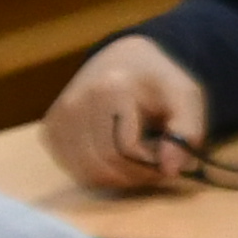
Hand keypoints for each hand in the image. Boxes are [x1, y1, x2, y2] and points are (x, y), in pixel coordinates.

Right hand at [43, 36, 210, 193]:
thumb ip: (187, 131)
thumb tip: (170, 170)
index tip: (169, 159)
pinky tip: (114, 153)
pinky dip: (99, 172)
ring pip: (87, 174)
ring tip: (138, 156)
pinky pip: (75, 170)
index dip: (152, 164)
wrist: (122, 60)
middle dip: (135, 174)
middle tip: (155, 162)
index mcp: (109, 89)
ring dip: (118, 177)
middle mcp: (75, 103)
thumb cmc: (157, 82)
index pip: (127, 150)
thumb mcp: (186, 97)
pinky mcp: (49, 131)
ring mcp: (57, 118)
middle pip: (104, 165)